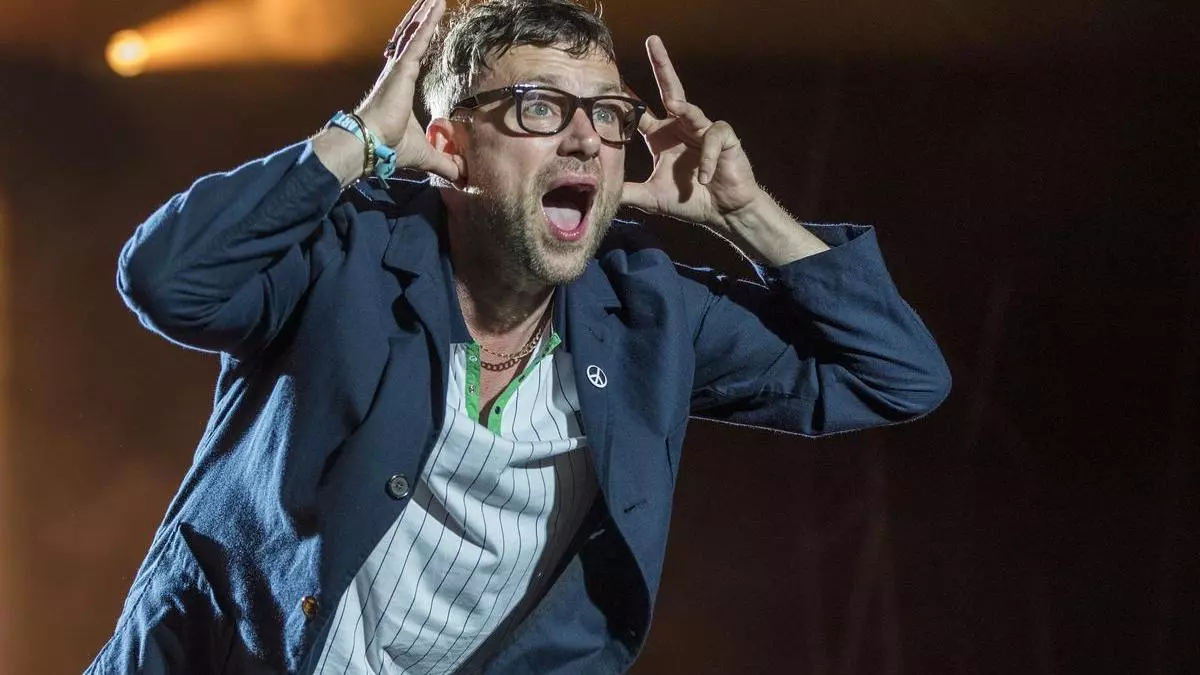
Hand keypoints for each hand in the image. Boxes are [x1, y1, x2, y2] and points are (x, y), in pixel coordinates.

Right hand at [356, 0, 460, 180]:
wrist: (370, 145)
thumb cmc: (390, 148)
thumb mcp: (426, 155)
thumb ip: (445, 163)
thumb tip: (463, 177)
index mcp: (400, 86)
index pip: (414, 55)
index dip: (423, 38)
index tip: (430, 24)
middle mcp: (397, 73)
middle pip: (412, 37)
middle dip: (422, 18)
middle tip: (433, 1)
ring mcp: (398, 68)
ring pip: (414, 33)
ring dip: (425, 13)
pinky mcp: (401, 69)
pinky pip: (418, 40)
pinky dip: (427, 22)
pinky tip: (436, 5)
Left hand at [621, 36, 764, 235]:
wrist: (723, 212)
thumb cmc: (690, 201)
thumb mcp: (652, 198)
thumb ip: (628, 192)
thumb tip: (600, 193)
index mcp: (661, 136)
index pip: (640, 113)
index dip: (627, 100)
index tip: (612, 83)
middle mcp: (680, 127)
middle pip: (670, 90)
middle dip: (662, 65)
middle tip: (652, 41)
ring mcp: (703, 129)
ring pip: (692, 109)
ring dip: (684, 110)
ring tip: (675, 106)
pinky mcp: (724, 138)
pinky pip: (713, 138)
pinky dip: (707, 159)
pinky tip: (703, 178)